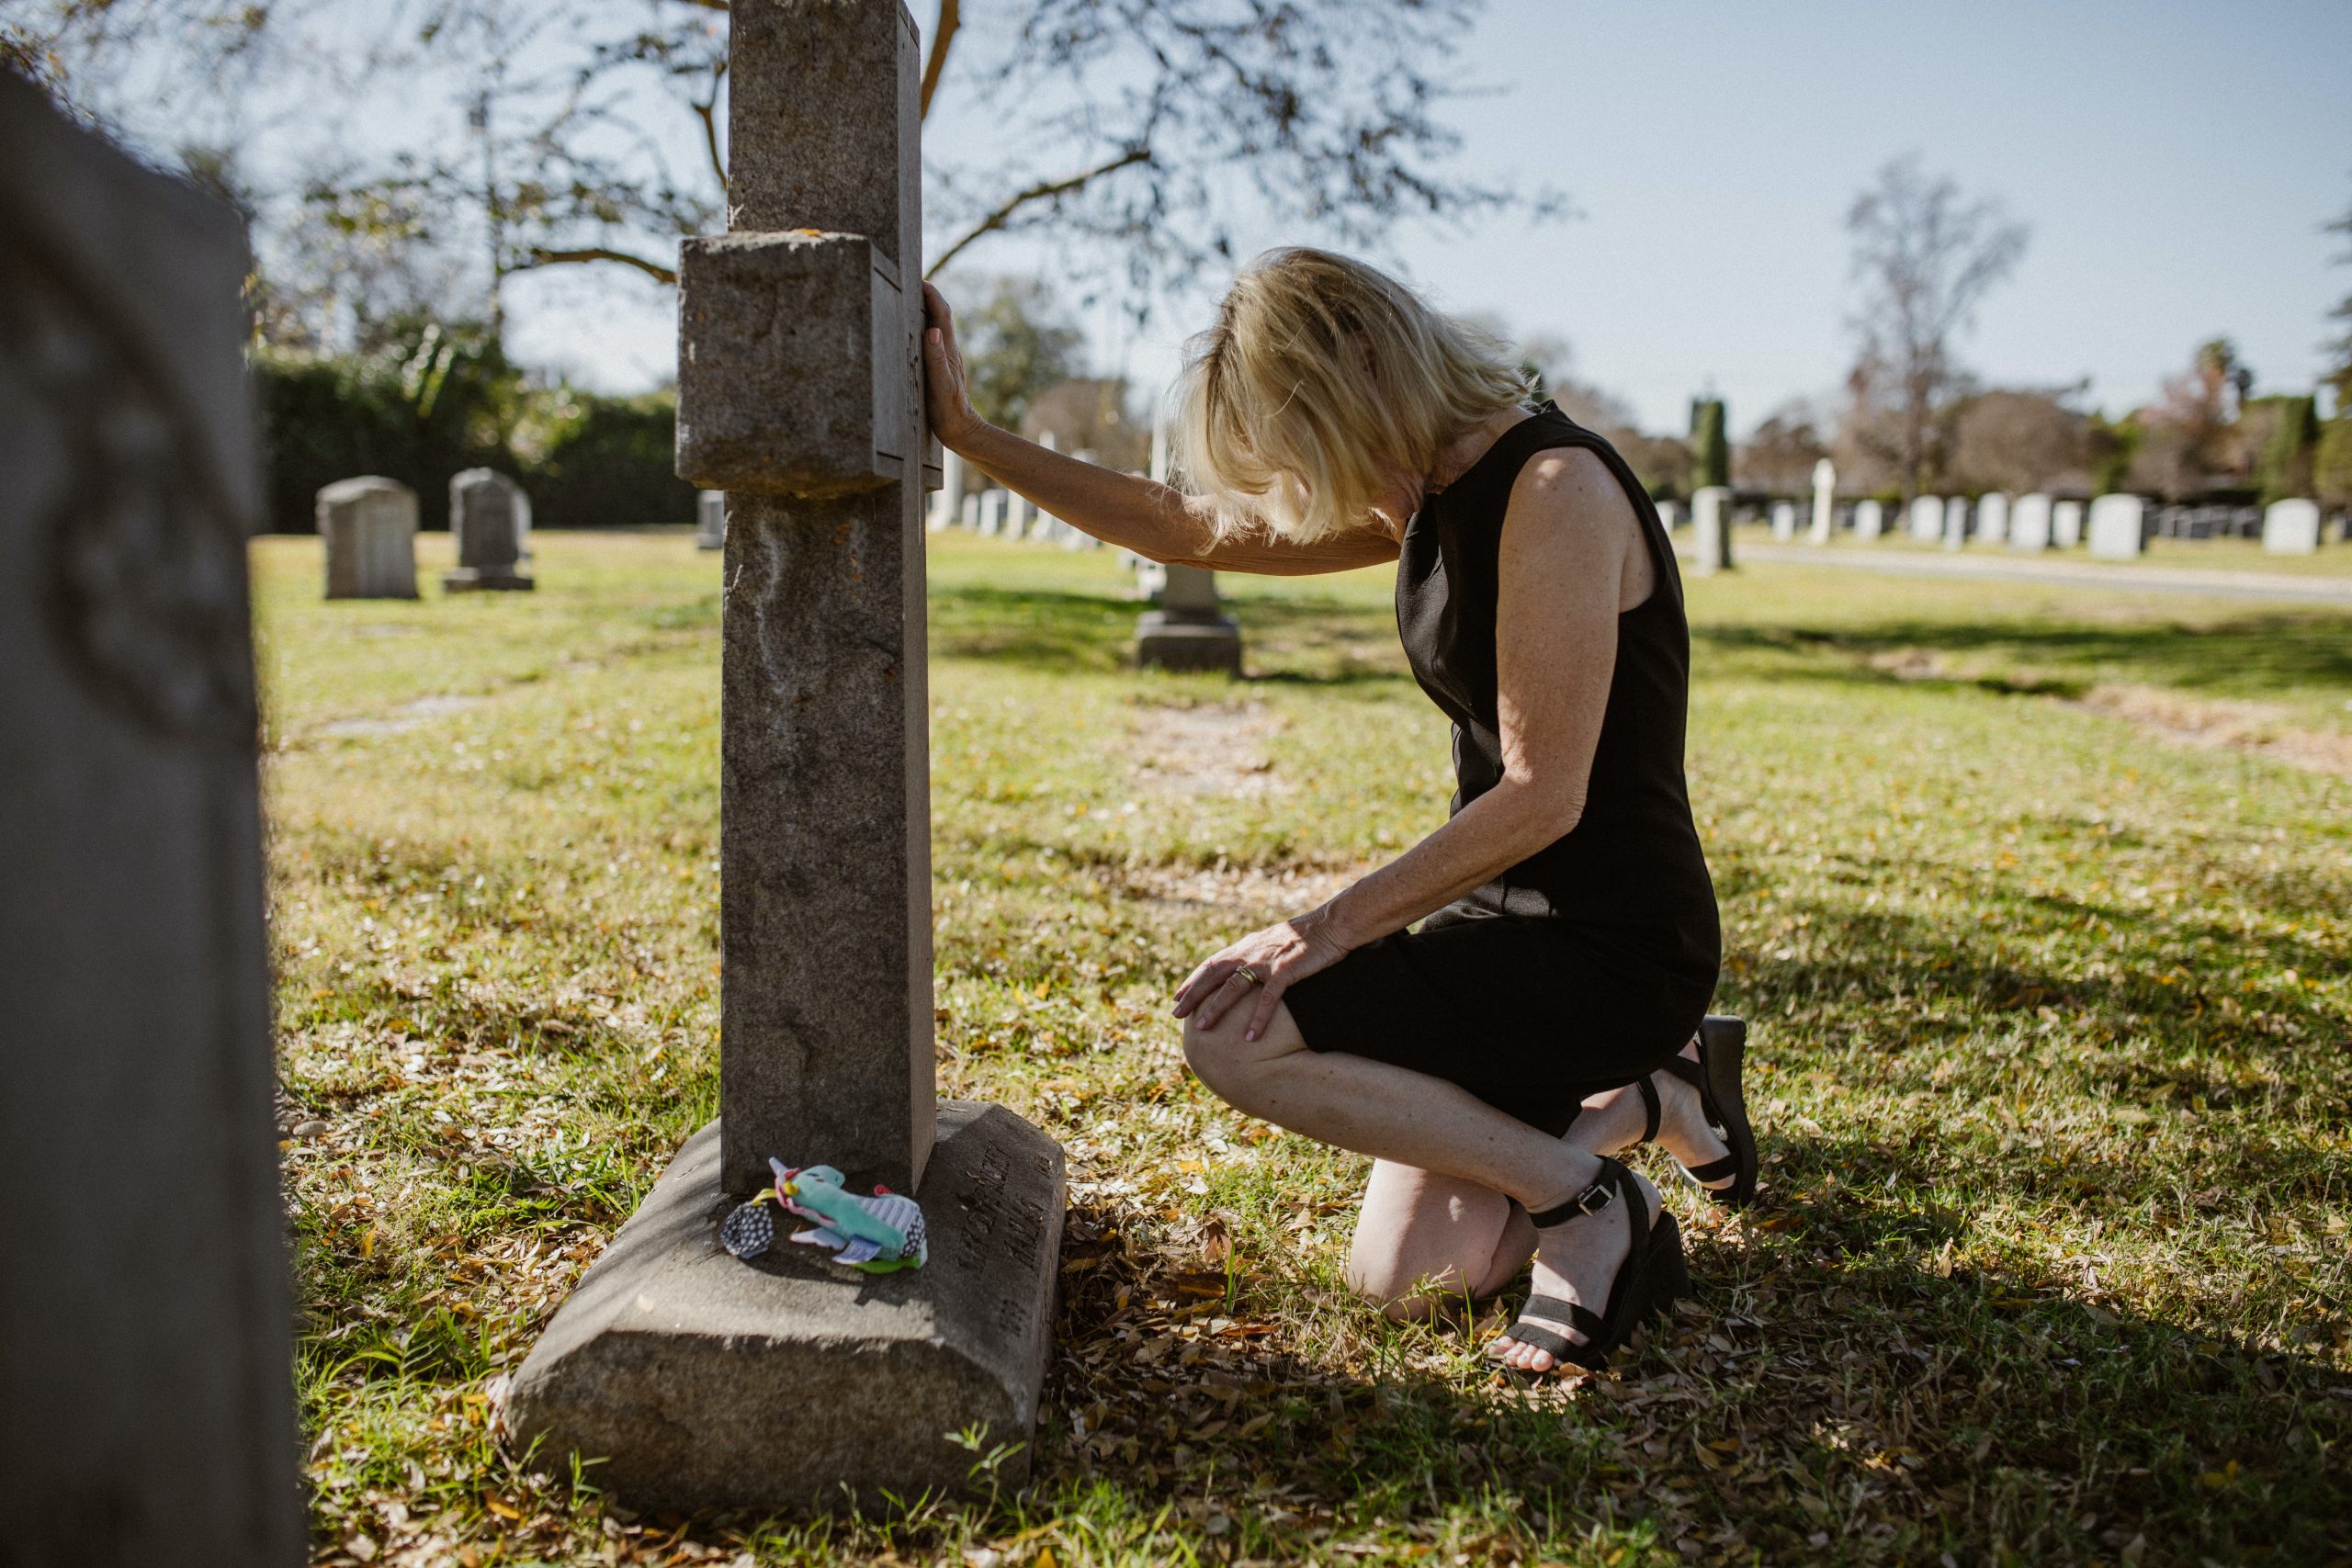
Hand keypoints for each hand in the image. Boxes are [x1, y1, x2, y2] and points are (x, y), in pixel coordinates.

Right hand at [920, 281, 986, 450]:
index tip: (917, 278)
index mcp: (947, 349)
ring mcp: (945, 357)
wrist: (961, 431)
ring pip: (935, 325)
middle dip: (926, 295)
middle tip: (910, 281)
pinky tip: (912, 331)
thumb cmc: (949, 411)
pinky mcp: (940, 367)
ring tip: (907, 298)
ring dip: (924, 309)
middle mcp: (947, 349)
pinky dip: (921, 327)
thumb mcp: (940, 386)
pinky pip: (931, 340)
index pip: (940, 312)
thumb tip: (932, 330)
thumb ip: (936, 359)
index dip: (931, 293)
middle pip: (938, 314)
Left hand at [1171, 910, 1352, 1041]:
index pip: (1211, 964)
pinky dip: (1257, 1018)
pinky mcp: (1285, 971)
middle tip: (1176, 1015)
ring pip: (1232, 987)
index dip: (1192, 980)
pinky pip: (1267, 998)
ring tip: (1202, 1028)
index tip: (1177, 997)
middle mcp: (1250, 952)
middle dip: (1192, 995)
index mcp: (1246, 946)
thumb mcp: (1273, 942)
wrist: (1331, 925)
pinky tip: (1249, 1037)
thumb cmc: (1306, 937)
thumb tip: (1244, 966)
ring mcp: (1266, 961)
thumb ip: (1256, 953)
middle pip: (1213, 975)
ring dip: (1216, 1008)